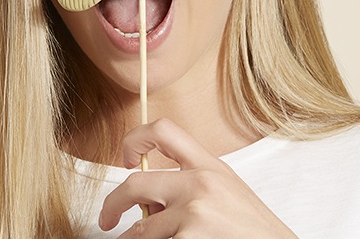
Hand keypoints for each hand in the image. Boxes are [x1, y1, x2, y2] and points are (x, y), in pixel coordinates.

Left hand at [98, 118, 297, 237]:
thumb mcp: (225, 191)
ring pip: (142, 229)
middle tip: (108, 219)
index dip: (135, 139)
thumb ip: (190, 182)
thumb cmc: (251, 229)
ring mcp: (192, 214)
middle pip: (135, 184)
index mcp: (208, 165)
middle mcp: (198, 184)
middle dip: (113, 204)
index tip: (126, 158)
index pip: (162, 130)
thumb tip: (148, 198)